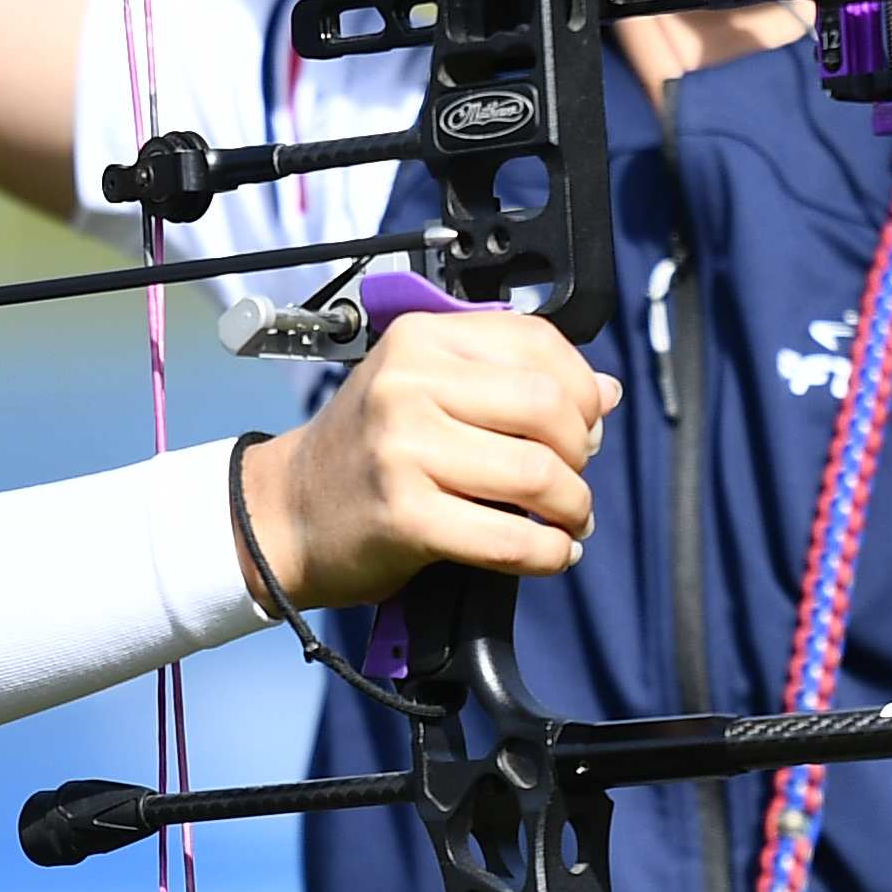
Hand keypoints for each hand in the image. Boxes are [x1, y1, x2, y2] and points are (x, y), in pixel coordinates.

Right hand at [243, 312, 612, 606]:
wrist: (285, 512)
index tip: (585, 423)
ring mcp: (404, 450)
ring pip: (537, 474)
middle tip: (573, 478)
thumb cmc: (364, 452)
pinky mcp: (406, 517)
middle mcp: (409, 385)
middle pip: (548, 408)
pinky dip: (547, 553)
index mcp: (420, 339)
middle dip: (582, 452)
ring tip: (567, 520)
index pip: (537, 343)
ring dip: (573, 507)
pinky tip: (550, 552)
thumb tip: (606, 390)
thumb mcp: (423, 388)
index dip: (581, 389)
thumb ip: (508, 380)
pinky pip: (509, 538)